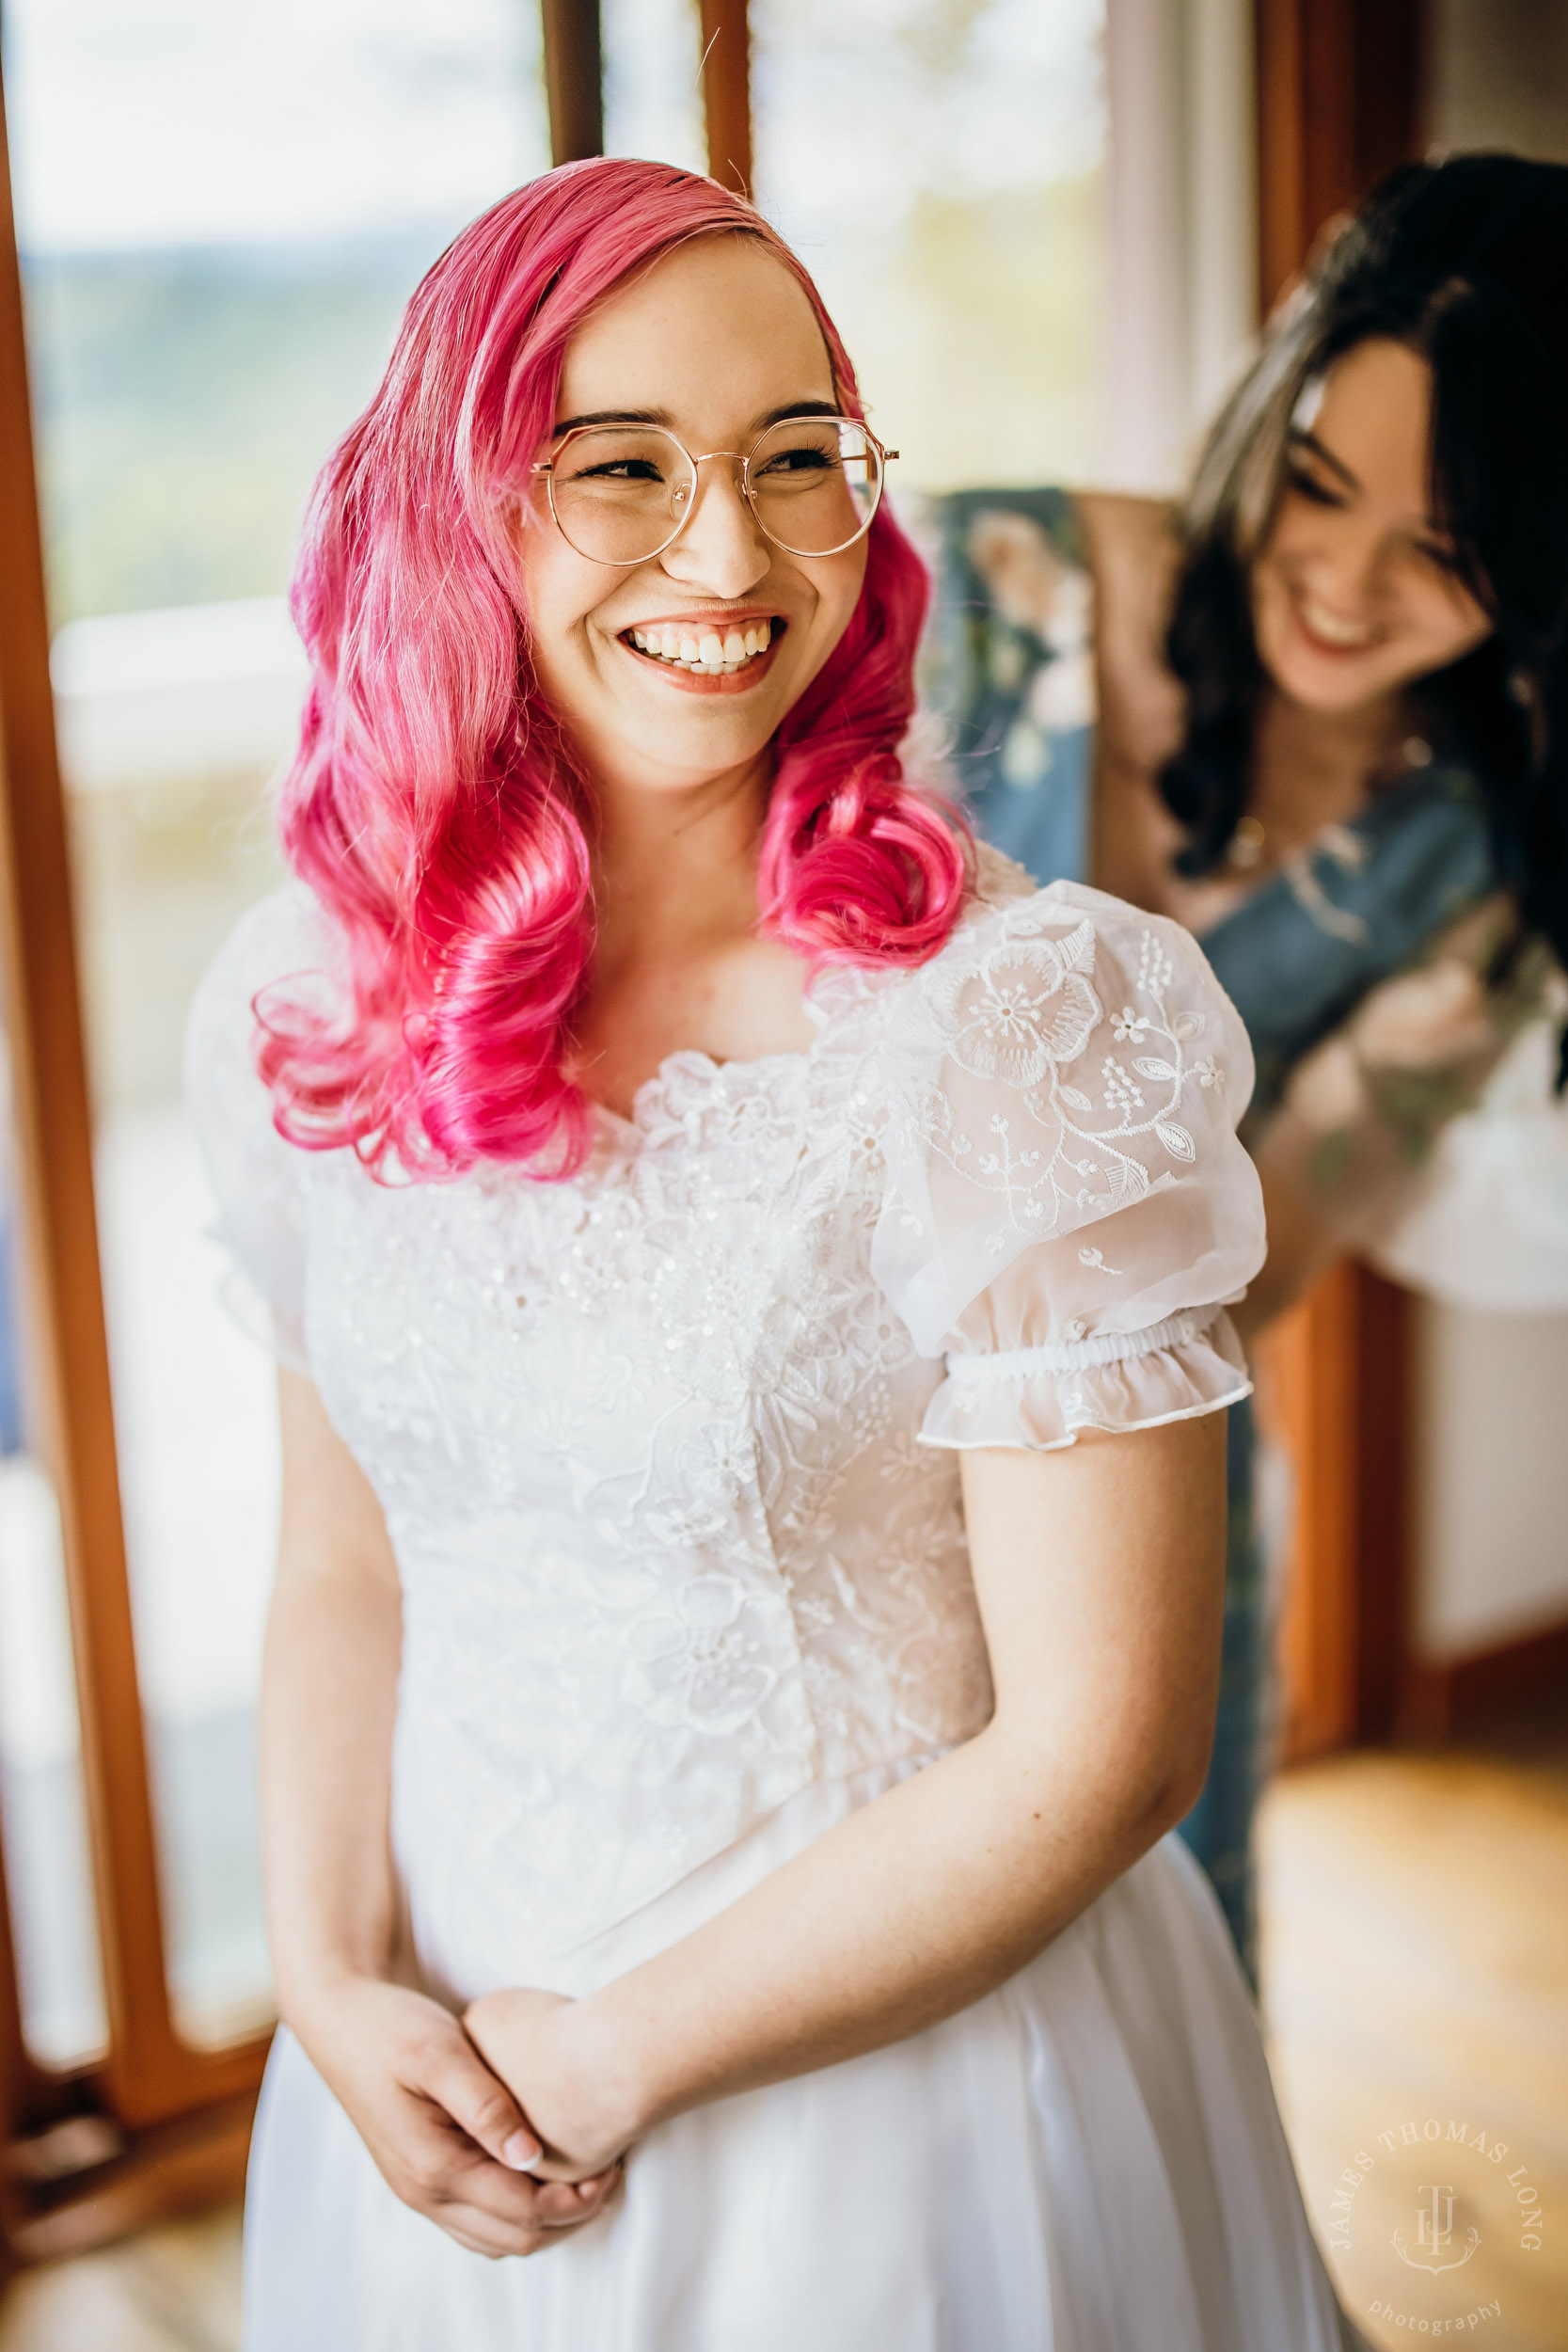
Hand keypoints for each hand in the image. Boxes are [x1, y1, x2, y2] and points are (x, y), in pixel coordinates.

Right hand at [290, 1974, 620, 2257]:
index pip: (520, 2212)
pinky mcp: (421, 2176)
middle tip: (612, 2173)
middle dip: (569, 2215)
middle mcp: (423, 2192)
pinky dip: (517, 2210)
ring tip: (589, 2177)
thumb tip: (530, 2154)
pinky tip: (544, 2173)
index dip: (574, 2200)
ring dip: (545, 2219)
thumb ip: (484, 2103)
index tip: (614, 2167)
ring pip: (495, 2237)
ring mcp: (419, 2189)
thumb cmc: (390, 2027)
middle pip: (513, 2237)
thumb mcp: (440, 2052)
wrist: (339, 2019)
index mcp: (432, 2166)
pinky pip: (478, 2218)